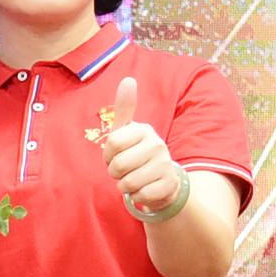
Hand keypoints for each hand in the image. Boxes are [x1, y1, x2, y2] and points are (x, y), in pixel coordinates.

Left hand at [92, 76, 185, 218]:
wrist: (162, 179)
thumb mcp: (127, 131)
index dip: (107, 154)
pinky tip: (144, 188)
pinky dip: (137, 196)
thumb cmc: (136, 153)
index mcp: (144, 129)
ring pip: (127, 183)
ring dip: (124, 185)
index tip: (114, 154)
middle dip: (114, 173)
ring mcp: (165, 164)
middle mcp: (157, 144)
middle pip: (118, 165)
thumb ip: (125, 108)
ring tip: (133, 178)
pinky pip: (140, 195)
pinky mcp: (168, 185)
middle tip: (123, 170)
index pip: (111, 143)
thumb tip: (128, 80)